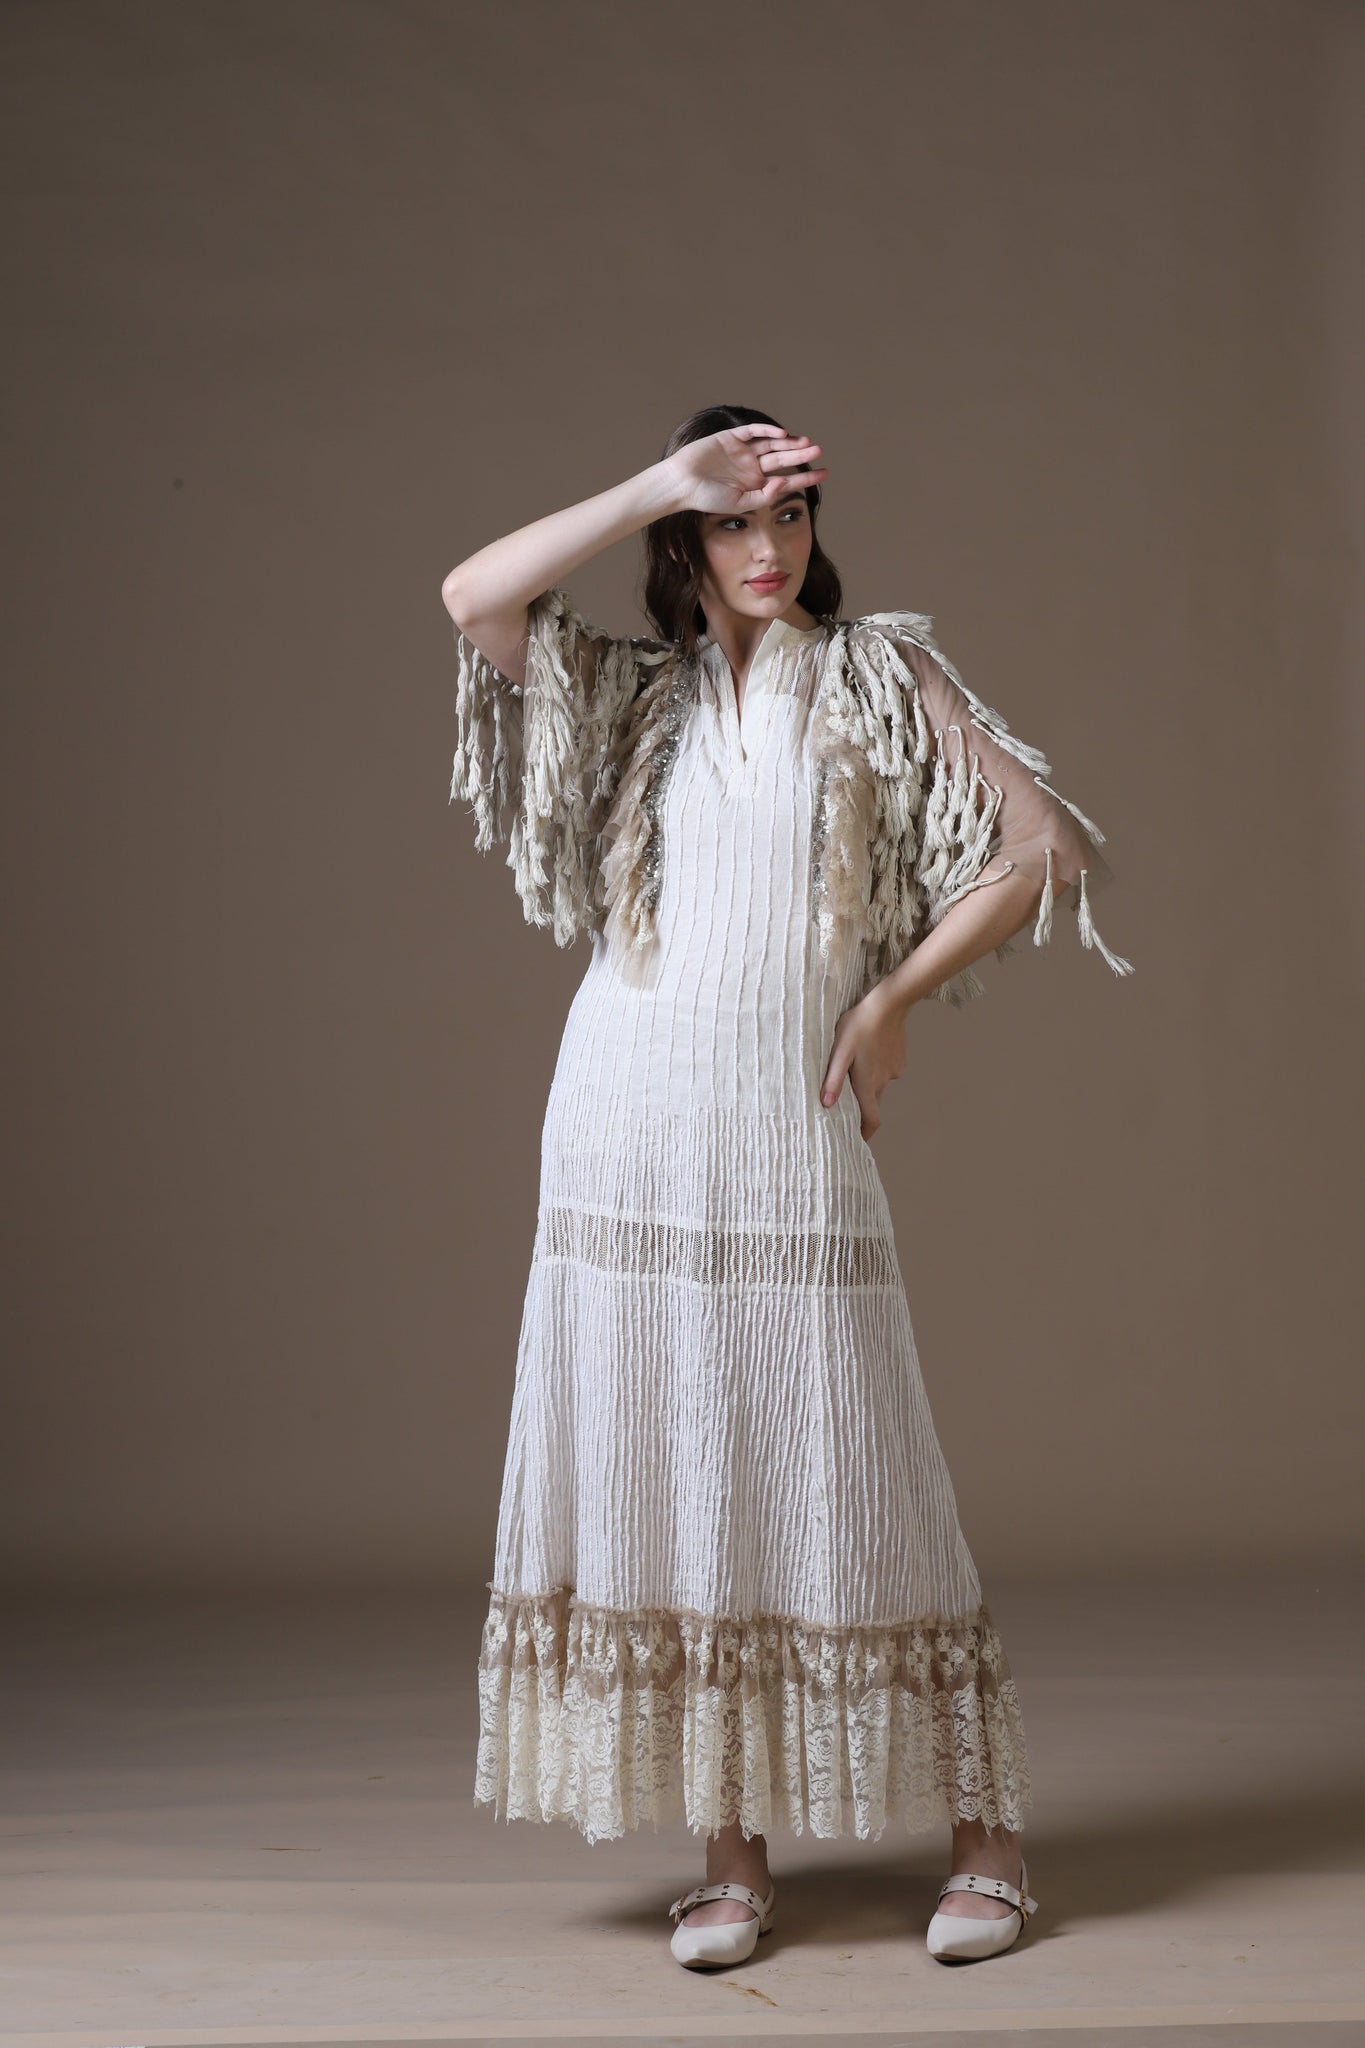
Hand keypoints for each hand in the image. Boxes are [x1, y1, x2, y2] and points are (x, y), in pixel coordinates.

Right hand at [667, 423, 828, 515]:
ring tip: (806, 443)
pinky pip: (752, 431)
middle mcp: (751, 467)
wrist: (681, 484)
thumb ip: (763, 496)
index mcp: (755, 484)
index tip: (824, 474)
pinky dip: (766, 430)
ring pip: (771, 444)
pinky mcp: (731, 438)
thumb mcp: (739, 504)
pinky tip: (781, 434)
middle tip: (819, 451)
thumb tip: (784, 484)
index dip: (806, 477)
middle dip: (801, 456)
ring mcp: (742, 451)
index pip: (786, 479)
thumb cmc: (707, 499)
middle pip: (782, 459)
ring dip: (788, 442)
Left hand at [819, 983, 909, 1141]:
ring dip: (868, 1082)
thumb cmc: (858, 1026)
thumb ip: (833, 1079)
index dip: (866, 1133)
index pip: (872, 1120)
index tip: (858, 1140)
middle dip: (861, 1105)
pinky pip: (886, 1070)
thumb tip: (826, 1104)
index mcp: (867, 1084)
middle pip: (873, 1102)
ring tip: (855, 1065)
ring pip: (879, 1084)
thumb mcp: (839, 1051)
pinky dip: (876, 1067)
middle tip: (846, 1100)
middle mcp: (883, 1082)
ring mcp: (893, 1071)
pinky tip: (869, 1050)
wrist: (888, 1005)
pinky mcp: (900, 1060)